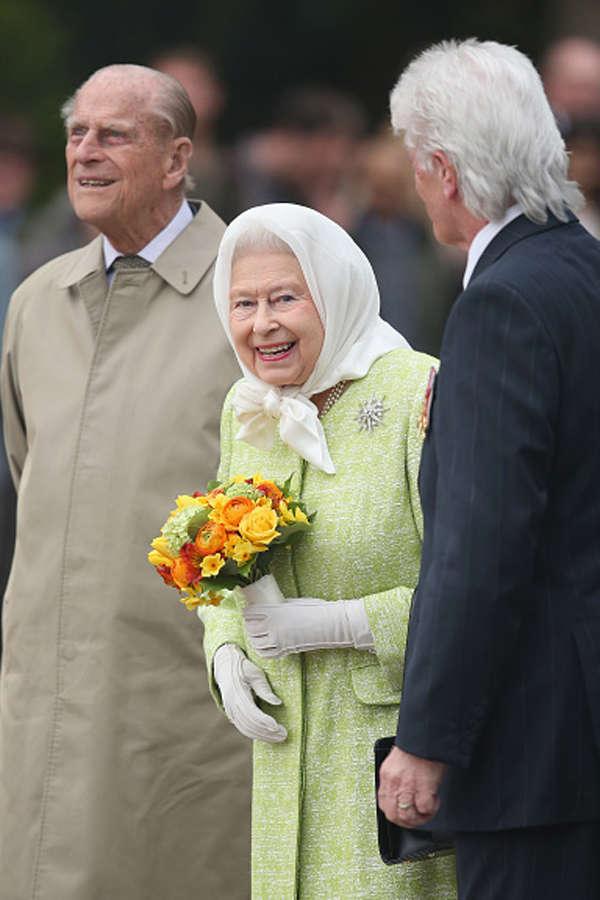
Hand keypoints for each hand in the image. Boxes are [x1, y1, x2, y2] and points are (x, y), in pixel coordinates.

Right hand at [212, 643, 286, 742]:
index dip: (265, 721)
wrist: (225, 668)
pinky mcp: (232, 715)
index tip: (277, 726)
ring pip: (247, 729)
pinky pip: (243, 729)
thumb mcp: (256, 674)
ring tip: (280, 737)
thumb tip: (278, 702)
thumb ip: (265, 689)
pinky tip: (268, 736)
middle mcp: (232, 705)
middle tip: (284, 735)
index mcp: (237, 694)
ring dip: (263, 736)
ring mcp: (230, 712)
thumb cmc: (244, 669)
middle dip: (267, 732)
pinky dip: (256, 734)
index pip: (252, 712)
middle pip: (250, 724)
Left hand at [242, 597, 374, 656]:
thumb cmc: (314, 609)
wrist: (328, 624)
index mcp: (275, 612)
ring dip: (254, 638)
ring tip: (255, 634)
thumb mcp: (293, 603)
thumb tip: (270, 605)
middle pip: (251, 629)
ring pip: (256, 643)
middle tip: (250, 622)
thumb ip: (279, 606)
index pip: (251, 613)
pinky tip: (262, 645)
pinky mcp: (285, 650)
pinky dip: (261, 650)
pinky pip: (266, 654)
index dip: (247, 612)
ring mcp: (279, 640)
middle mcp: (274, 627)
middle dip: (248, 626)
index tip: (247, 611)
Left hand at [377, 745, 446, 826]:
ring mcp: (407, 785)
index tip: (403, 814)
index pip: (383, 804)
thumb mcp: (399, 761)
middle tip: (417, 818)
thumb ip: (397, 778)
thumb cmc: (416, 745)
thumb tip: (402, 794)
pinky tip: (434, 801)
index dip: (394, 813)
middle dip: (406, 822)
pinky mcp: (423, 787)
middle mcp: (393, 782)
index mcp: (386, 774)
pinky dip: (430, 809)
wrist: (427, 735)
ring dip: (419, 818)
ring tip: (427, 811)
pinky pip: (424, 809)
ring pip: (407, 816)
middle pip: (393, 815)